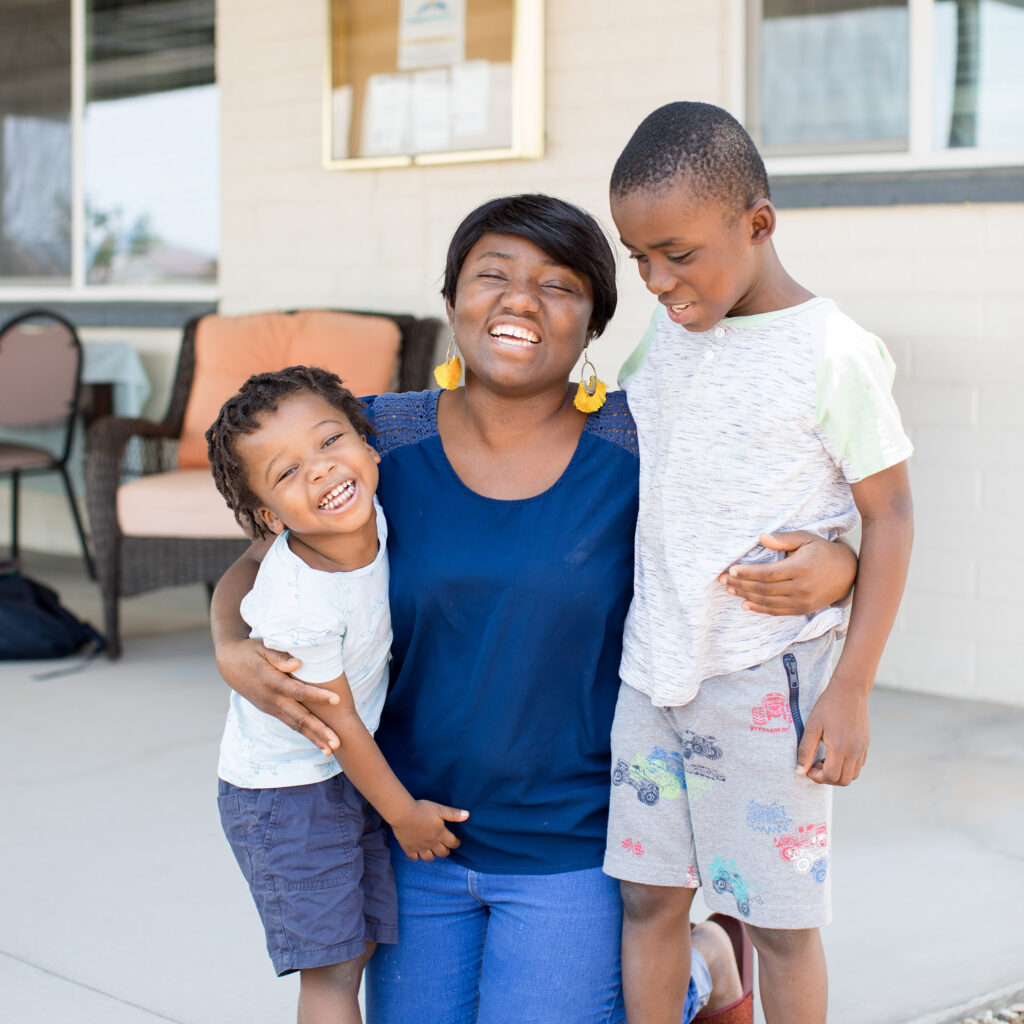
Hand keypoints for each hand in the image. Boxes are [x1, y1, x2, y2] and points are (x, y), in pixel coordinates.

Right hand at [214, 636, 341, 754]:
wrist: (228, 663)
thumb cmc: (250, 650)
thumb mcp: (262, 647)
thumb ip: (279, 656)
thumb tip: (298, 663)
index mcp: (271, 681)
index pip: (298, 692)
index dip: (318, 696)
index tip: (337, 700)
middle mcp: (271, 699)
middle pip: (299, 718)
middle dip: (319, 731)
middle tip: (337, 743)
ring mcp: (269, 707)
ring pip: (295, 725)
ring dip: (313, 738)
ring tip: (330, 750)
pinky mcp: (269, 710)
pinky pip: (289, 723)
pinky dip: (304, 733)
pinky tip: (316, 742)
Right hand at [391, 801, 468, 861]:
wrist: (403, 814)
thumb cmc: (422, 809)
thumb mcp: (439, 809)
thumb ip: (453, 814)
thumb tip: (468, 815)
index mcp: (441, 834)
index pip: (453, 843)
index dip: (456, 843)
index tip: (457, 842)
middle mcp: (432, 843)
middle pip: (443, 853)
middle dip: (446, 850)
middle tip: (445, 846)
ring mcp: (420, 847)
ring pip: (429, 858)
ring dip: (432, 855)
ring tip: (432, 850)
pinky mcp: (409, 848)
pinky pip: (414, 858)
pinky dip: (417, 856)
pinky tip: (417, 852)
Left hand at [718, 531, 856, 615]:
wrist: (848, 572)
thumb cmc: (822, 551)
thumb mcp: (806, 539)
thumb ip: (783, 540)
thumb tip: (762, 538)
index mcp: (800, 568)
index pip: (767, 573)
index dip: (747, 573)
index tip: (730, 570)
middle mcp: (801, 587)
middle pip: (764, 589)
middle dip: (741, 584)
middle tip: (722, 580)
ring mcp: (802, 601)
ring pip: (768, 601)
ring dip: (746, 596)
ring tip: (730, 589)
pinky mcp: (803, 609)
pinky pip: (777, 611)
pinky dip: (760, 609)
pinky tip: (746, 604)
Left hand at [796, 675, 869, 785]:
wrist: (850, 690)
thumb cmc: (828, 706)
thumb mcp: (812, 726)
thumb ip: (805, 750)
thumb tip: (800, 771)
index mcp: (840, 747)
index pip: (831, 776)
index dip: (817, 776)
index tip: (808, 766)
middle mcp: (854, 751)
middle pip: (843, 780)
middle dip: (827, 778)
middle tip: (815, 764)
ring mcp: (862, 748)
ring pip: (852, 775)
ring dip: (838, 773)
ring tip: (825, 758)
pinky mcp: (866, 744)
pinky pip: (858, 764)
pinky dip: (847, 766)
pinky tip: (835, 752)